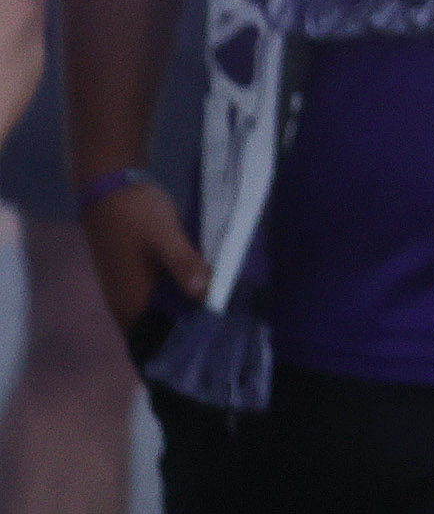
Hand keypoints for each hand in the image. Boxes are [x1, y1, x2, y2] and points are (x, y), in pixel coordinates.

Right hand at [82, 177, 208, 328]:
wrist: (110, 186)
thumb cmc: (135, 214)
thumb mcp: (165, 237)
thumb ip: (184, 265)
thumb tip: (206, 296)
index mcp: (129, 301)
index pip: (153, 338)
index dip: (180, 343)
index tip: (214, 340)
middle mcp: (125, 302)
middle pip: (159, 326)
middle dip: (189, 326)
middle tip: (228, 324)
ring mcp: (127, 288)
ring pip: (159, 309)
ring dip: (185, 309)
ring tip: (223, 308)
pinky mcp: (134, 274)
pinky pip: (158, 293)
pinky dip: (178, 293)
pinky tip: (204, 286)